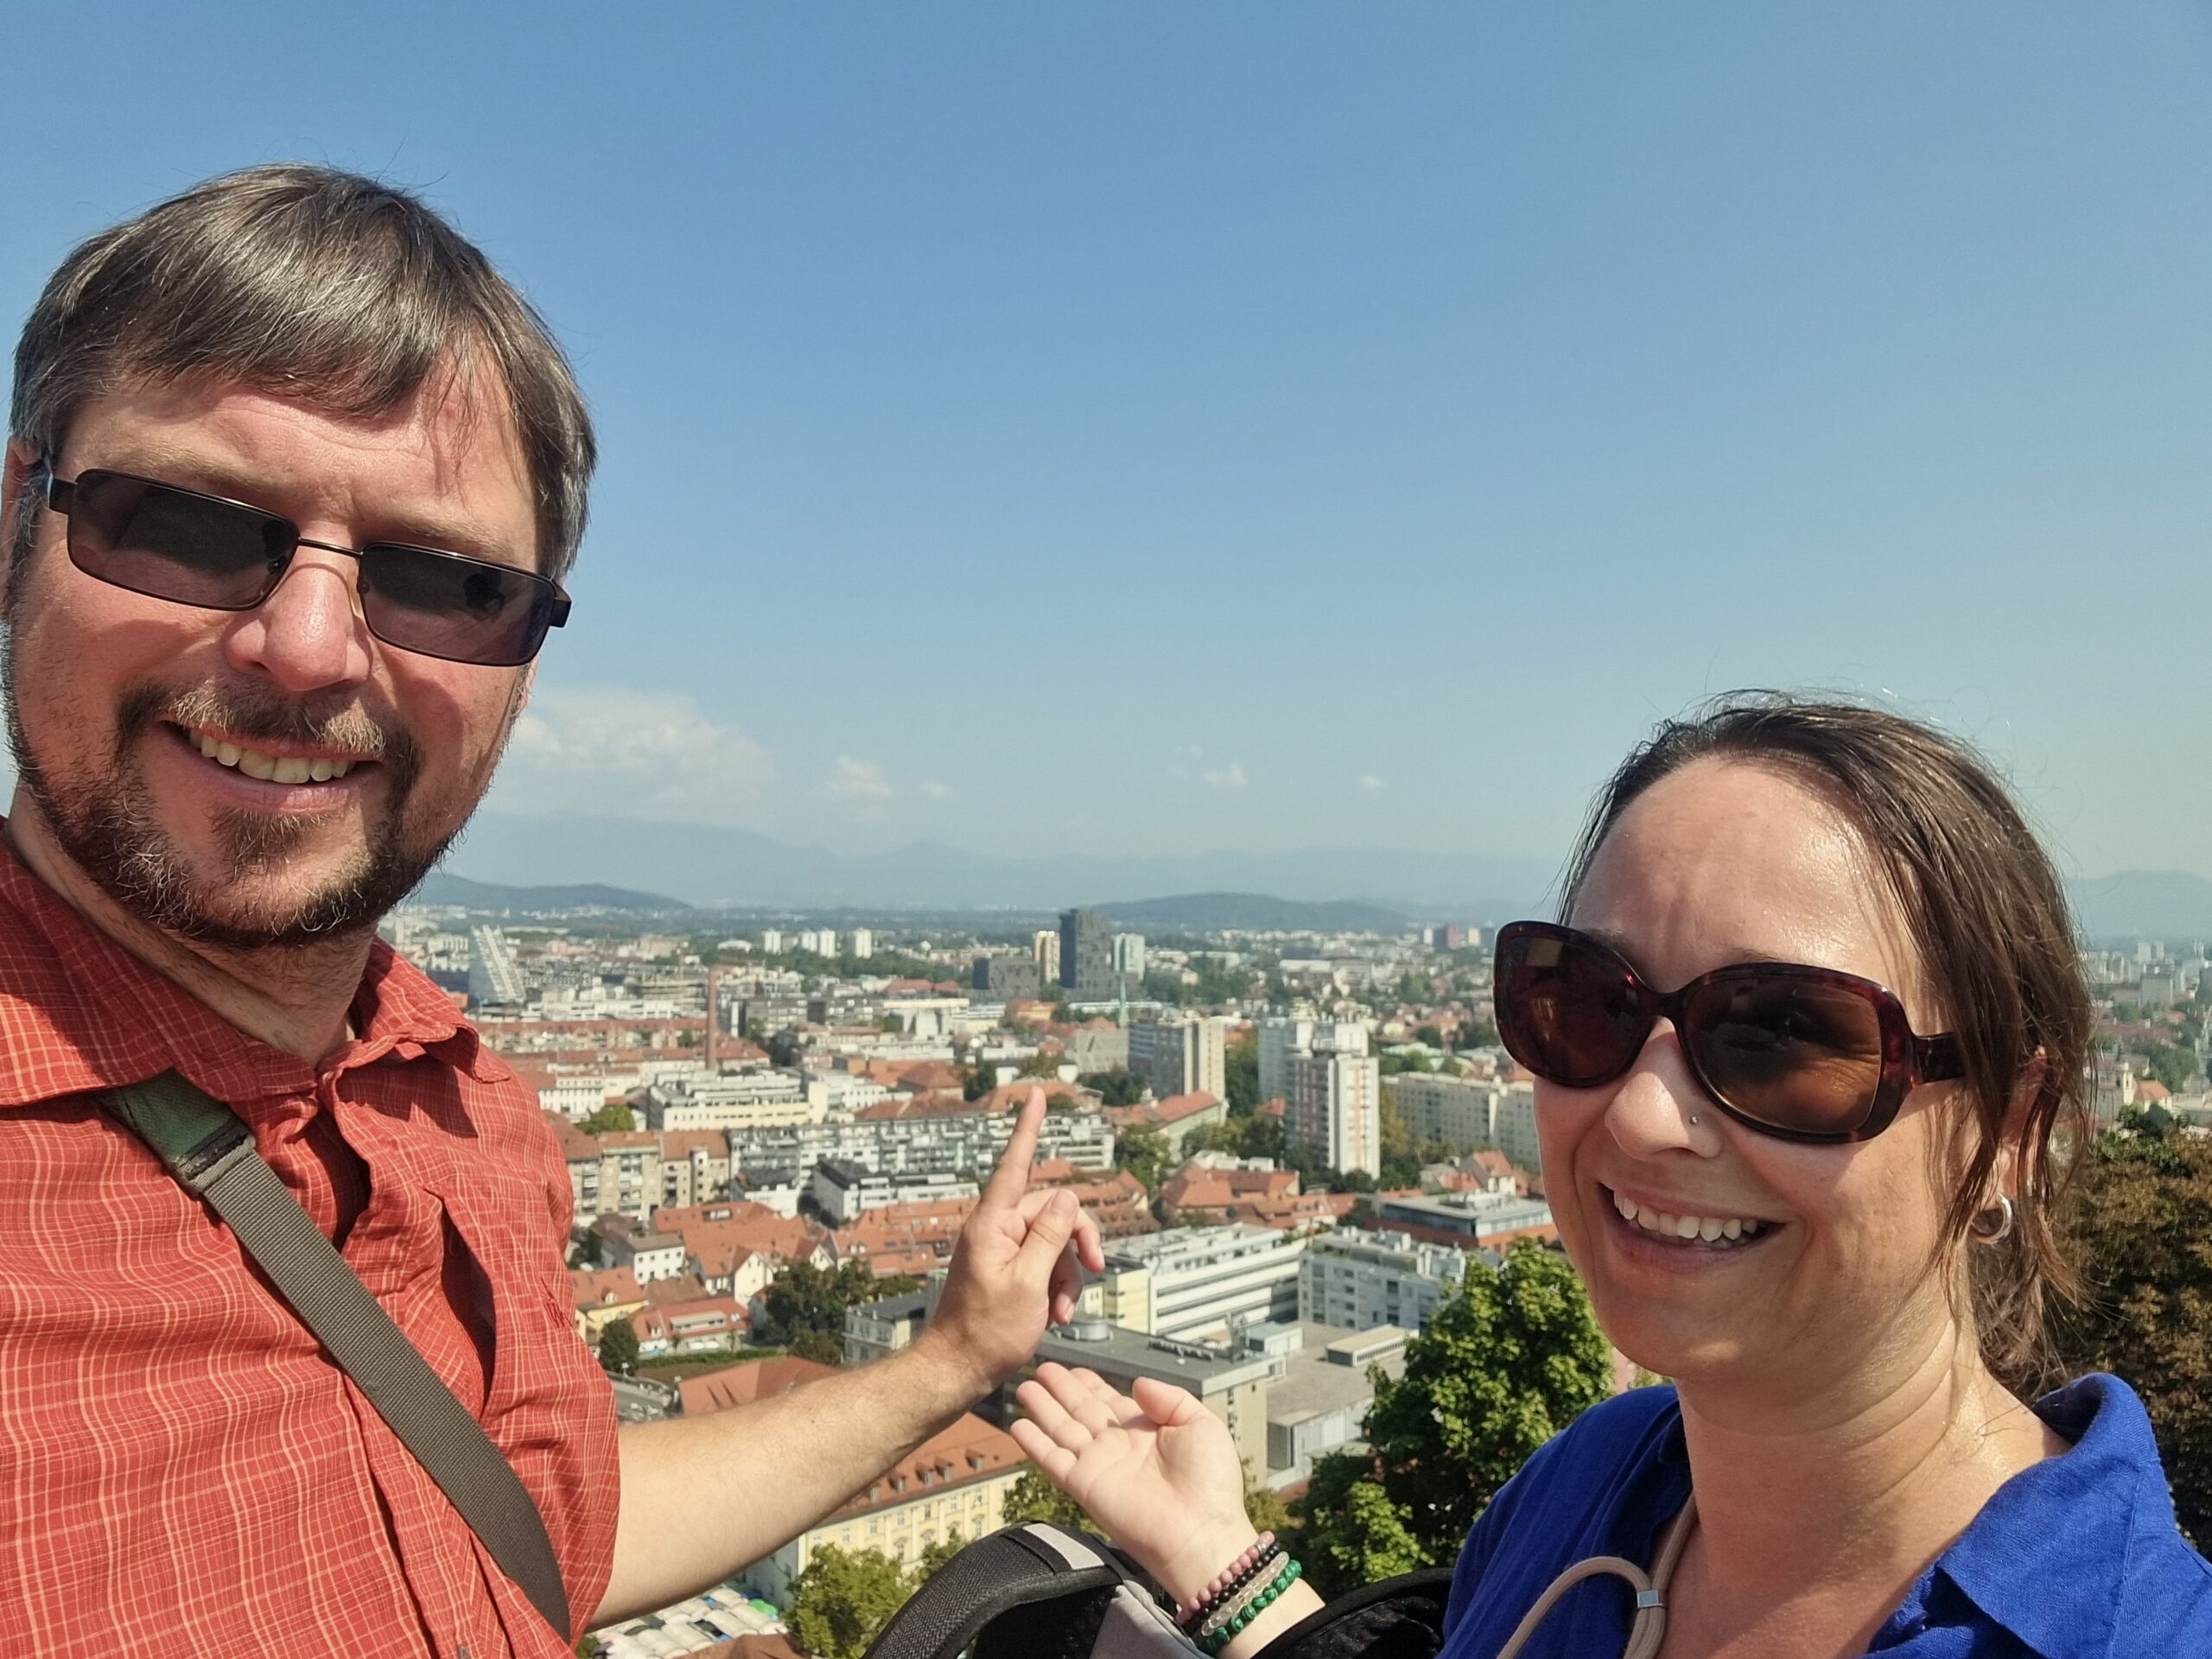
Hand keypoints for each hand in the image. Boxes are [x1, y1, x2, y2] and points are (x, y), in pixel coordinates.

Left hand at [920, 1088, 1108, 1396]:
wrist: (959, 1369)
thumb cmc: (986, 1332)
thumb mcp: (1030, 1283)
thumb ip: (1051, 1235)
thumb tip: (1066, 1195)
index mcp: (992, 1224)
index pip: (1015, 1164)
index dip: (1028, 1128)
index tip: (1035, 1095)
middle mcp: (993, 1228)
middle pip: (1051, 1210)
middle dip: (1077, 1241)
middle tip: (1095, 1269)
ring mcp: (998, 1248)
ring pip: (1052, 1238)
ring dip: (1068, 1272)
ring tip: (1064, 1308)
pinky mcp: (1005, 1267)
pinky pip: (1042, 1260)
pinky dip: (1056, 1284)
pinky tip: (1056, 1313)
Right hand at [1010, 1363, 1257, 1605]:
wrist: (1201, 1530)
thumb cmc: (1209, 1483)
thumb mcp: (1200, 1424)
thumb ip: (1168, 1397)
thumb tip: (1136, 1382)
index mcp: (1143, 1430)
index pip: (1108, 1400)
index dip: (1088, 1383)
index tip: (1071, 1367)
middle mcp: (1116, 1446)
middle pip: (1079, 1410)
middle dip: (1060, 1389)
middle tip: (1041, 1368)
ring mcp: (1098, 1465)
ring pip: (1061, 1429)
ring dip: (1041, 1408)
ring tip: (1023, 1386)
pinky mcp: (1084, 1486)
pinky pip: (1053, 1461)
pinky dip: (1034, 1444)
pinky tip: (1018, 1426)